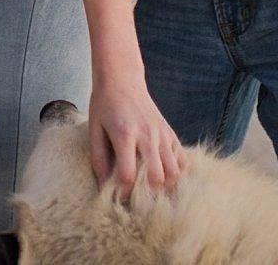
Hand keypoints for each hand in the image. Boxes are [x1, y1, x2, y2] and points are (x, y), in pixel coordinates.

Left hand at [89, 73, 184, 199]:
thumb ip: (98, 158)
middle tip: (139, 196)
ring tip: (153, 188)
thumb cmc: (105, 105)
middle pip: (157, 177)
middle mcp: (147, 135)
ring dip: (165, 185)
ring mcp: (162, 134)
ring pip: (175, 171)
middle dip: (149, 193)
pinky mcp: (171, 133)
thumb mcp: (94, 129)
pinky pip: (183, 159)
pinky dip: (178, 172)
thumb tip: (103, 185)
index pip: (128, 173)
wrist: (122, 79)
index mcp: (124, 134)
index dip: (123, 191)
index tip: (118, 196)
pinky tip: (165, 175)